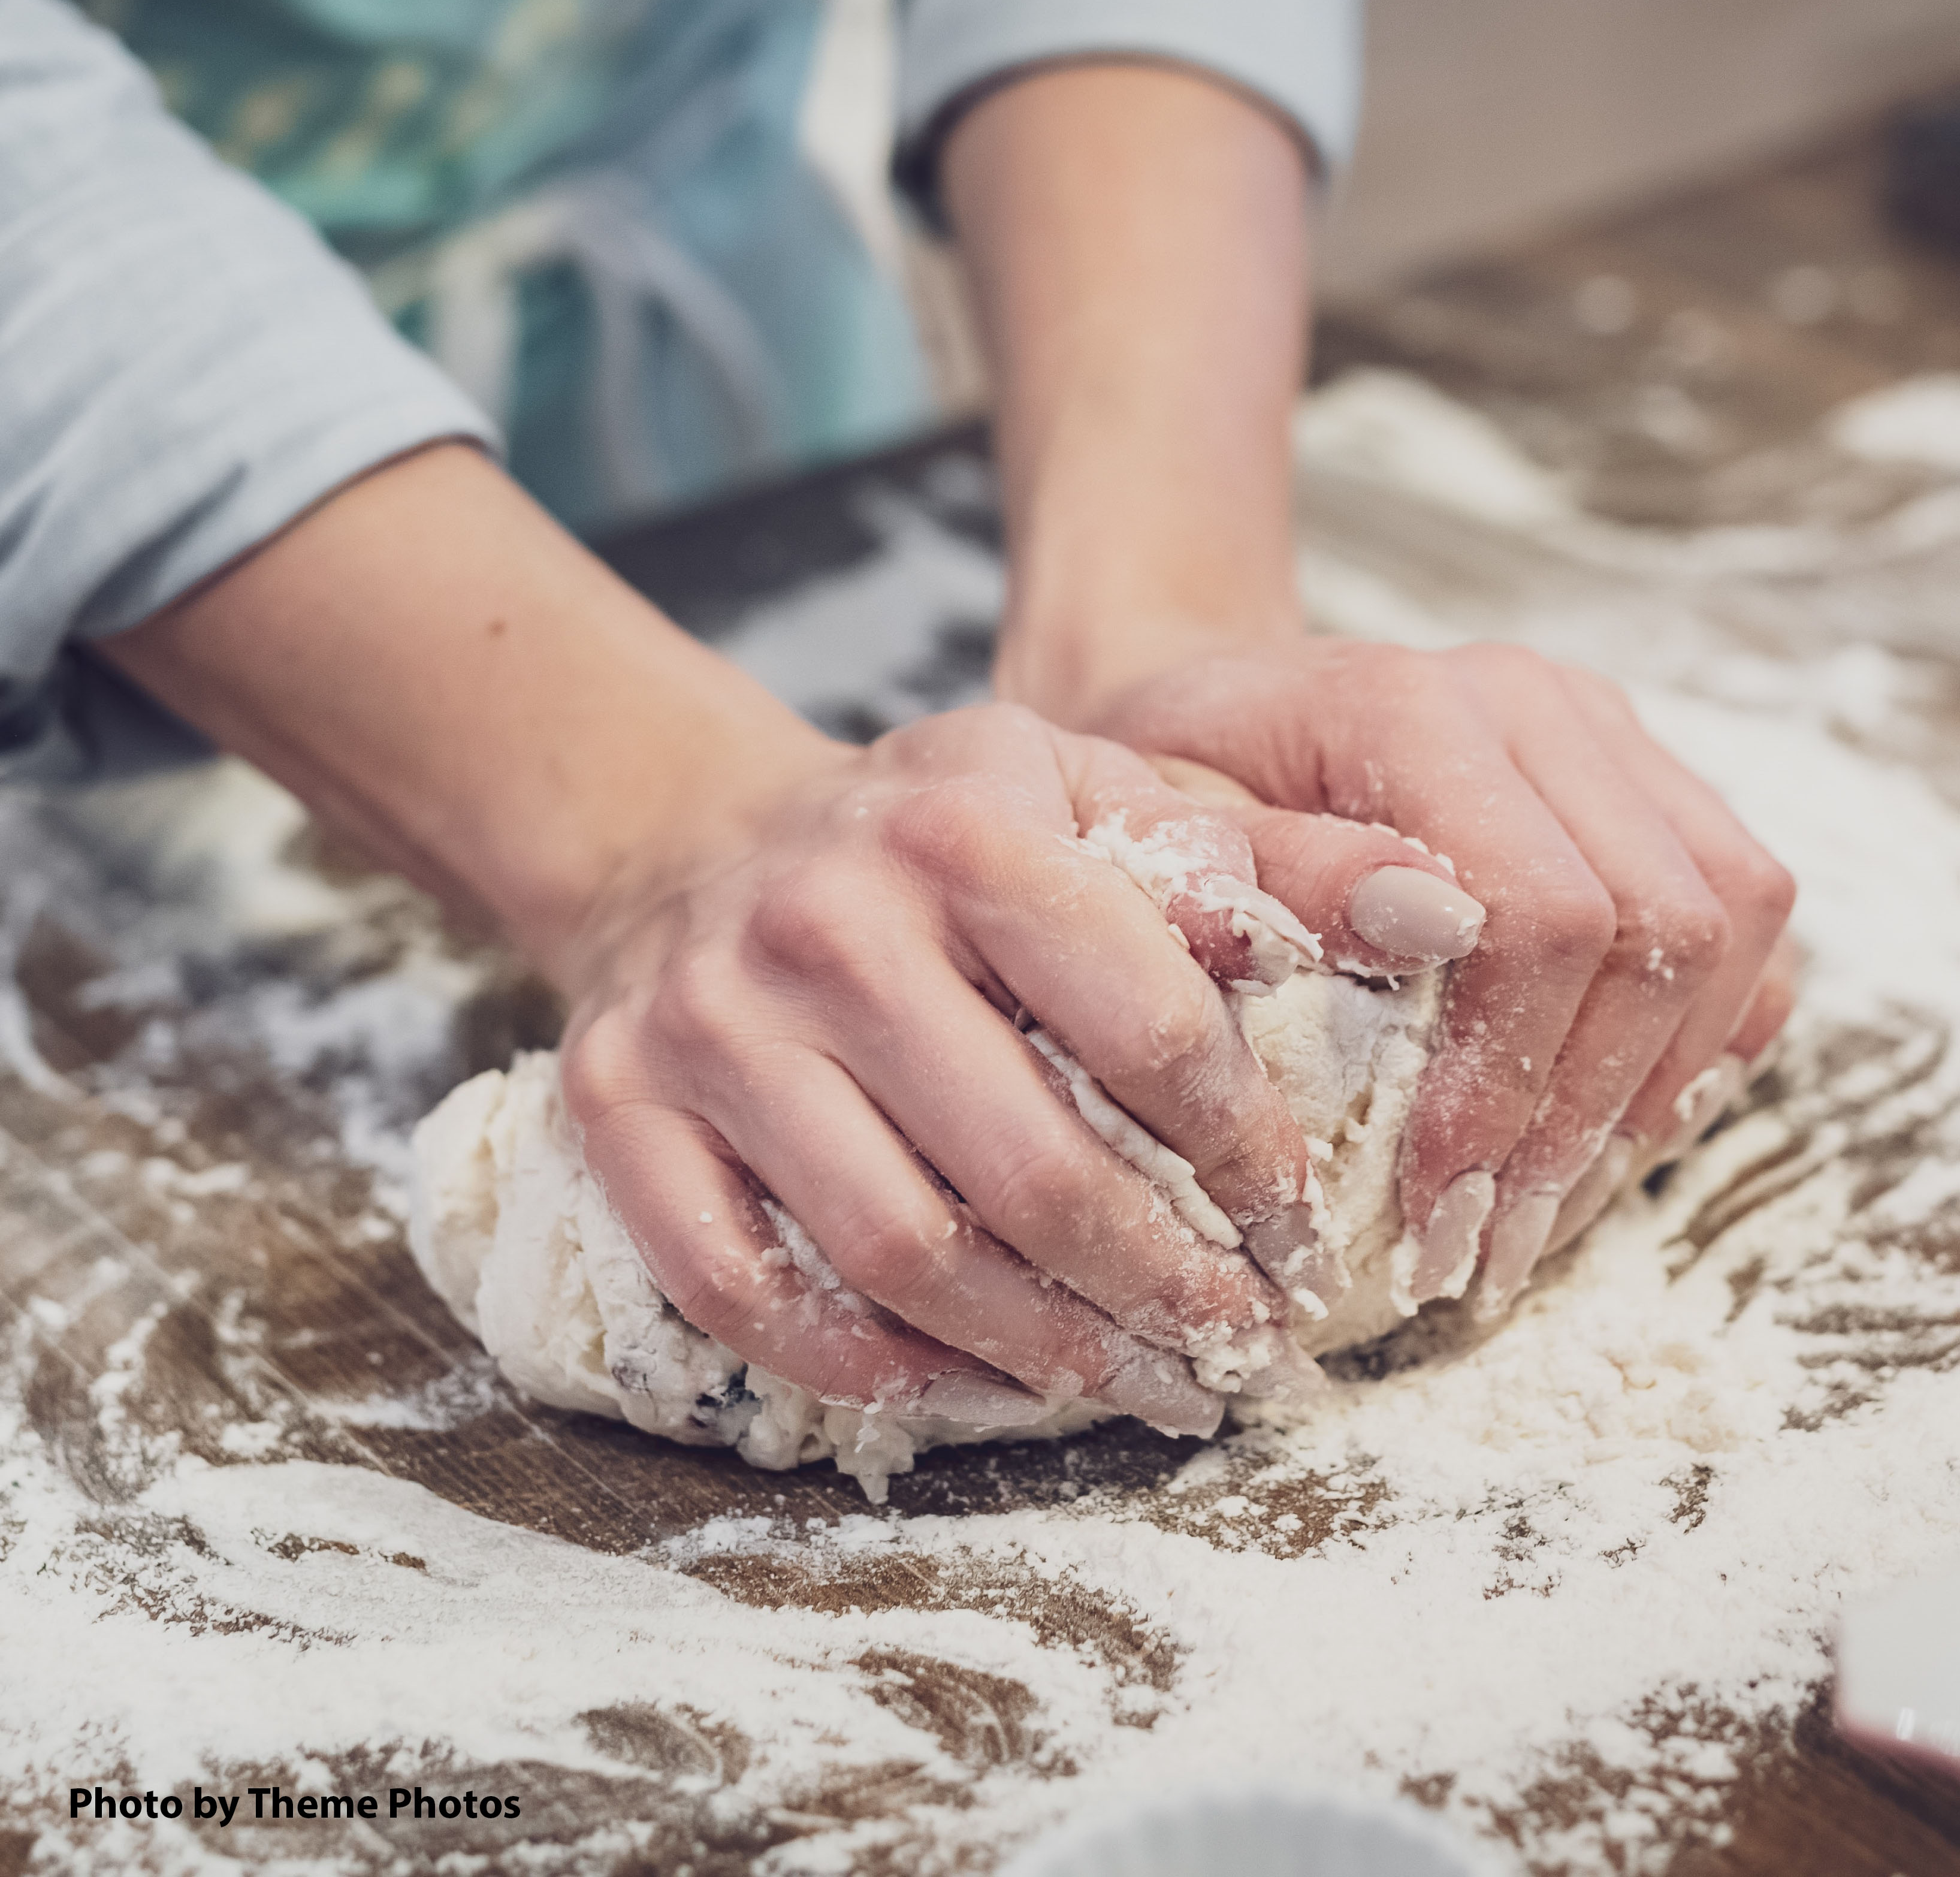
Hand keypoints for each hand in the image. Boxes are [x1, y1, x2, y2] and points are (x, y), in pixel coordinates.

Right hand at [557, 702, 1478, 1429]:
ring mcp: (710, 1022)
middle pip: (1028, 1167)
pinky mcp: (622, 1108)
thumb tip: (1448, 914)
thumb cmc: (936, 837)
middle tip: (1237, 1349)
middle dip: (1161, 1288)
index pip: (1150, 1024)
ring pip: (895, 1249)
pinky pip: (742, 1288)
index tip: (1302, 1229)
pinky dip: (863, 1363)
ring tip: (1132, 1383)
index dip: (1249, 1156)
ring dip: (1035, 1350)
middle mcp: (825, 920)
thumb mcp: (1096, 798)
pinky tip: (962, 1382)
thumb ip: (1268, 857)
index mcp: (967, 825)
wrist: (701, 839)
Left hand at [1083, 640, 1798, 1315]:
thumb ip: (1279, 877)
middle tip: (1490, 1247)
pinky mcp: (1647, 780)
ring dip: (1656, 1090)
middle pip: (1662, 926)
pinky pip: (1747, 915)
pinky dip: (1702, 1034)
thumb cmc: (1170, 795)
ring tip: (1546, 1209)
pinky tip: (1606, 1129)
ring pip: (1734, 919)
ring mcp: (1608, 734)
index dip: (1509, 1080)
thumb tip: (1429, 924)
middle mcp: (1537, 704)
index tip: (1437, 1205)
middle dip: (1586, 1116)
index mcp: (1413, 707)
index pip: (1542, 911)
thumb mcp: (1164, 840)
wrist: (1216, 716)